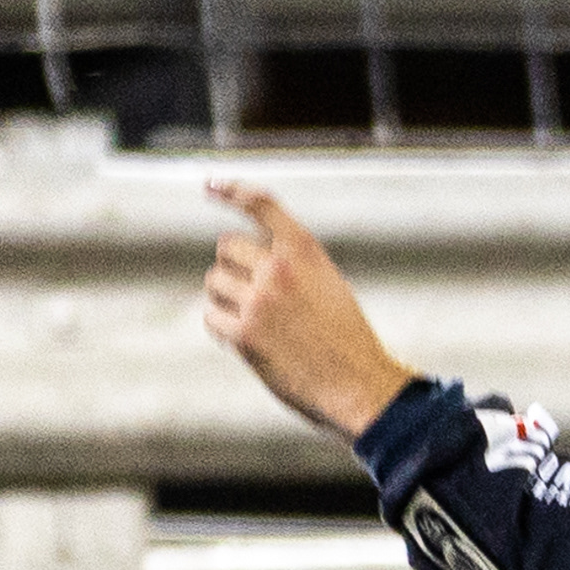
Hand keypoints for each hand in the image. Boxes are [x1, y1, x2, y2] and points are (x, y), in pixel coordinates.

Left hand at [201, 180, 419, 439]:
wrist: (360, 385)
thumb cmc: (346, 340)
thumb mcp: (328, 286)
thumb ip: (289, 267)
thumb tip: (235, 261)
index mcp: (306, 252)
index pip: (263, 206)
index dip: (233, 191)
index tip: (210, 185)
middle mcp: (280, 269)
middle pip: (226, 247)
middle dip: (234, 268)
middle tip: (255, 295)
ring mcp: (259, 300)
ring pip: (214, 282)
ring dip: (227, 299)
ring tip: (257, 322)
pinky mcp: (244, 333)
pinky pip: (211, 316)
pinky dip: (222, 328)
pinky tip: (247, 342)